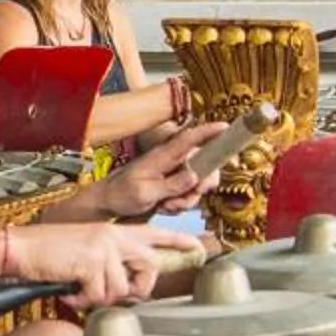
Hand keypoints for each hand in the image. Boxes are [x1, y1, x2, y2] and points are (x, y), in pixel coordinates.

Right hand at [8, 221, 202, 306]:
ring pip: (122, 289)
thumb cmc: (48, 253)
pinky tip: (70, 292)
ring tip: (79, 291)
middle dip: (138, 289)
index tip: (197, 246)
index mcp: (113, 231)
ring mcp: (104, 248)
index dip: (177, 240)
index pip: (153, 233)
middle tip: (112, 294)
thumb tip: (127, 289)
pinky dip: (83, 302)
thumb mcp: (85, 251)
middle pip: (150, 266)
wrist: (20, 248)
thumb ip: (110, 264)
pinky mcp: (92, 262)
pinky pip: (100, 296)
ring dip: (99, 299)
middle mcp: (113, 236)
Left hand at [90, 120, 226, 219]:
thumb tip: (195, 176)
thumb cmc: (122, 193)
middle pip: (204, 166)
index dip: (209, 131)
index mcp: (164, 155)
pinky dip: (180, 204)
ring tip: (165, 206)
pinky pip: (189, 194)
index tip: (226, 127)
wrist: (109, 201)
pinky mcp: (173, 183)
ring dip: (186, 200)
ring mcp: (174, 172)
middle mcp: (172, 160)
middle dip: (200, 187)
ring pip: (198, 184)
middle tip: (184, 200)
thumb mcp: (145, 192)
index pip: (189, 139)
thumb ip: (171, 185)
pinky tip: (164, 207)